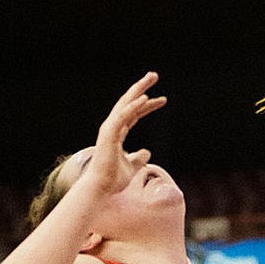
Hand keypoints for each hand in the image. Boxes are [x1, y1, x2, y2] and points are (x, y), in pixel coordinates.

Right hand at [85, 72, 165, 198]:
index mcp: (117, 132)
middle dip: (141, 87)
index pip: (135, 114)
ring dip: (138, 90)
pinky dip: (133, 106)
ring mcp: (110, 129)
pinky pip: (123, 116)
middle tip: (154, 75)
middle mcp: (113, 127)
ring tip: (151, 78)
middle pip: (129, 102)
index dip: (148, 105)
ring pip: (125, 104)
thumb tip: (147, 153)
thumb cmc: (114, 179)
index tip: (162, 99)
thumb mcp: (133, 166)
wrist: (102, 188)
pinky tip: (144, 98)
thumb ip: (139, 158)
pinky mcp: (109, 134)